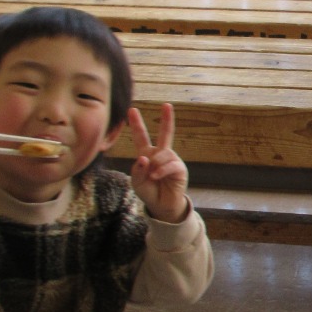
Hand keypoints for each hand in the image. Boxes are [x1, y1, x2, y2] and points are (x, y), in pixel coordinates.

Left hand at [128, 103, 189, 222]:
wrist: (161, 206)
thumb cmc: (148, 191)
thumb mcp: (137, 181)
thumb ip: (138, 169)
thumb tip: (145, 158)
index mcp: (147, 154)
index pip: (141, 137)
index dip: (136, 124)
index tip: (131, 110)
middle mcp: (160, 154)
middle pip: (165, 133)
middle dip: (166, 119)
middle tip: (167, 105)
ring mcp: (171, 160)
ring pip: (162, 154)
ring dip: (155, 165)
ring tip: (152, 176)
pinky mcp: (179, 169)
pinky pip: (170, 165)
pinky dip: (161, 170)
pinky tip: (156, 176)